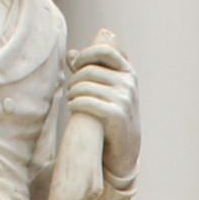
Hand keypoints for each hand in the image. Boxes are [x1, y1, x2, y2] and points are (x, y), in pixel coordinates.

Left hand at [65, 40, 139, 175]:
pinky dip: (74, 104)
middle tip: (69, 90)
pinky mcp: (117, 115)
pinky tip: (71, 107)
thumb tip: (70, 53)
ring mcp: (125, 98)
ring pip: (85, 86)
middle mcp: (129, 83)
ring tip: (70, 99)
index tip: (76, 65)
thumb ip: (90, 70)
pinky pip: (87, 102)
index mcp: (128, 72)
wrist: (124, 148)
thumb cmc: (111, 115)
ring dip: (72, 93)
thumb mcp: (105, 90)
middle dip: (74, 80)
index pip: (104, 51)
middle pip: (89, 70)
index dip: (85, 55)